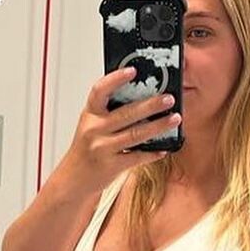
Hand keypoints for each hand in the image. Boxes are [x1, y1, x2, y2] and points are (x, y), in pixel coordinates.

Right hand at [60, 68, 180, 194]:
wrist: (74, 179)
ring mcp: (102, 148)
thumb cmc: (87, 149)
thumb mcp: (91, 125)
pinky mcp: (111, 166)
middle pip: (126, 113)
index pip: (100, 91)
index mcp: (90, 114)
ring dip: (158, 126)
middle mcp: (94, 129)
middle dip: (151, 105)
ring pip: (135, 134)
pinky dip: (152, 152)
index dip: (115, 79)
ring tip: (175, 118)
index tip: (133, 70)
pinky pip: (137, 157)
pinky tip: (164, 148)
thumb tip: (142, 96)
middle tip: (169, 98)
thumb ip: (109, 112)